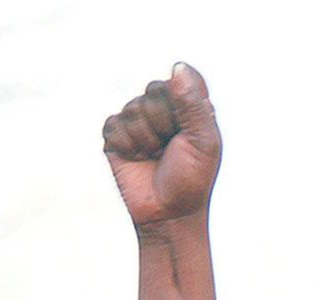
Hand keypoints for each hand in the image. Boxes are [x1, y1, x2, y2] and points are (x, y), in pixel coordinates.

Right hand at [103, 63, 221, 234]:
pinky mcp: (116, 135)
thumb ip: (192, 104)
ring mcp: (137, 121)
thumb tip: (176, 67)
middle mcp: (163, 109)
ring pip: (132, 109)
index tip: (189, 128)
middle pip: (153, 90)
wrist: (168, 215)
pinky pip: (114, 125)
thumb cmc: (192, 180)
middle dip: (163, 122)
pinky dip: (127, 145)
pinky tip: (137, 160)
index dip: (182, 101)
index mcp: (190, 107)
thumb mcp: (203, 142)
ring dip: (145, 139)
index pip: (182, 78)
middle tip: (171, 148)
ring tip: (155, 157)